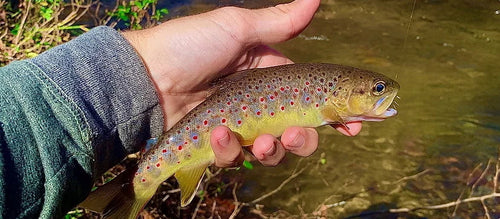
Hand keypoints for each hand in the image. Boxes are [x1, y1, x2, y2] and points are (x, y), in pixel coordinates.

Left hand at [123, 0, 361, 166]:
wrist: (143, 75)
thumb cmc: (189, 45)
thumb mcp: (236, 27)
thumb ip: (279, 22)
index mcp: (268, 74)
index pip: (310, 97)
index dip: (334, 112)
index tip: (355, 125)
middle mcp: (258, 102)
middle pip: (296, 132)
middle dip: (304, 139)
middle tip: (299, 135)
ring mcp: (238, 126)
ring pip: (271, 151)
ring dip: (272, 150)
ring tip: (260, 142)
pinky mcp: (217, 145)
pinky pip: (234, 158)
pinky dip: (229, 150)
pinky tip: (219, 134)